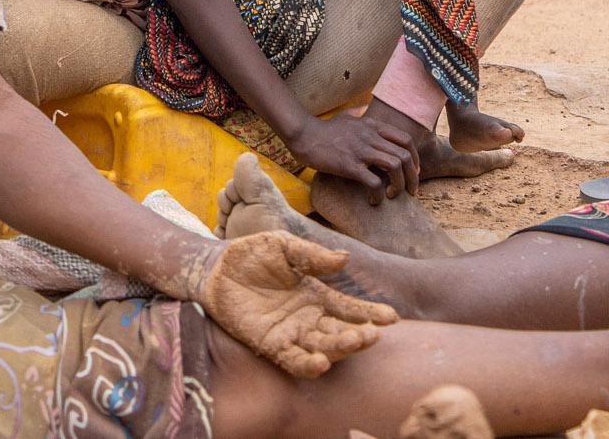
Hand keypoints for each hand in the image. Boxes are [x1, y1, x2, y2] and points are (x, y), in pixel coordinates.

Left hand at [189, 233, 395, 377]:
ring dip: (339, 348)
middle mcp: (309, 318)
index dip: (370, 313)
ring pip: (322, 348)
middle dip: (358, 334)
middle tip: (372, 334)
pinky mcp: (271, 345)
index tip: (391, 318)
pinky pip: (293, 360)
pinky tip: (319, 362)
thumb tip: (344, 258)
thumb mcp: (283, 245)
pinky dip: (307, 364)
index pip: (348, 308)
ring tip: (352, 343)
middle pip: (340, 331)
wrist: (217, 269)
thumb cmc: (253, 254)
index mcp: (316, 294)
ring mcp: (291, 333)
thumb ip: (311, 255)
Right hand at [288, 108, 419, 196]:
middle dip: (413, 177)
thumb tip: (367, 110)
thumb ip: (361, 114)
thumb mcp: (347, 116)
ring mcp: (360, 150)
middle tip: (412, 191)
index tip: (414, 172)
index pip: (406, 139)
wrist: (304, 134)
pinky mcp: (349, 165)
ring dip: (400, 185)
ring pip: (394, 167)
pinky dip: (378, 194)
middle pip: (405, 155)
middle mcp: (370, 136)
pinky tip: (374, 200)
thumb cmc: (325, 128)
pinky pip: (373, 182)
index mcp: (373, 126)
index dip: (415, 158)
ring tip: (393, 195)